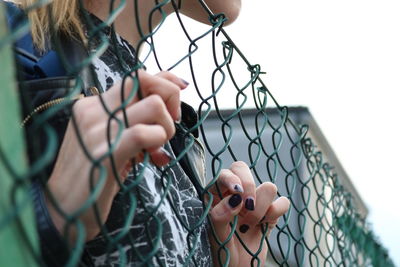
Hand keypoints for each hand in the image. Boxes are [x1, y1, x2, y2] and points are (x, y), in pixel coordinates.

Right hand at [45, 70, 187, 242]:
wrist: (63, 212)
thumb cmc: (93, 176)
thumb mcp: (114, 141)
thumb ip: (137, 123)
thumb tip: (170, 114)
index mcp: (93, 105)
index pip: (135, 76)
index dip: (165, 79)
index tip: (181, 88)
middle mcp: (93, 110)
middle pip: (143, 79)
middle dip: (169, 98)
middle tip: (170, 124)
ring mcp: (97, 129)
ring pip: (153, 106)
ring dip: (166, 127)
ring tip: (156, 147)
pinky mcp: (106, 152)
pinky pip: (145, 133)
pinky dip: (158, 142)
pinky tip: (152, 157)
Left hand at [207, 161, 289, 266]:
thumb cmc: (222, 251)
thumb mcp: (215, 235)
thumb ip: (219, 216)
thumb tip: (234, 199)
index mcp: (217, 194)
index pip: (226, 172)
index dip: (233, 178)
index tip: (237, 192)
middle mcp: (235, 193)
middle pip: (244, 169)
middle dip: (249, 187)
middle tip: (246, 207)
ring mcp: (254, 201)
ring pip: (268, 187)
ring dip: (260, 209)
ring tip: (248, 225)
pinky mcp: (271, 213)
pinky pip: (282, 202)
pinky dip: (276, 213)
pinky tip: (264, 225)